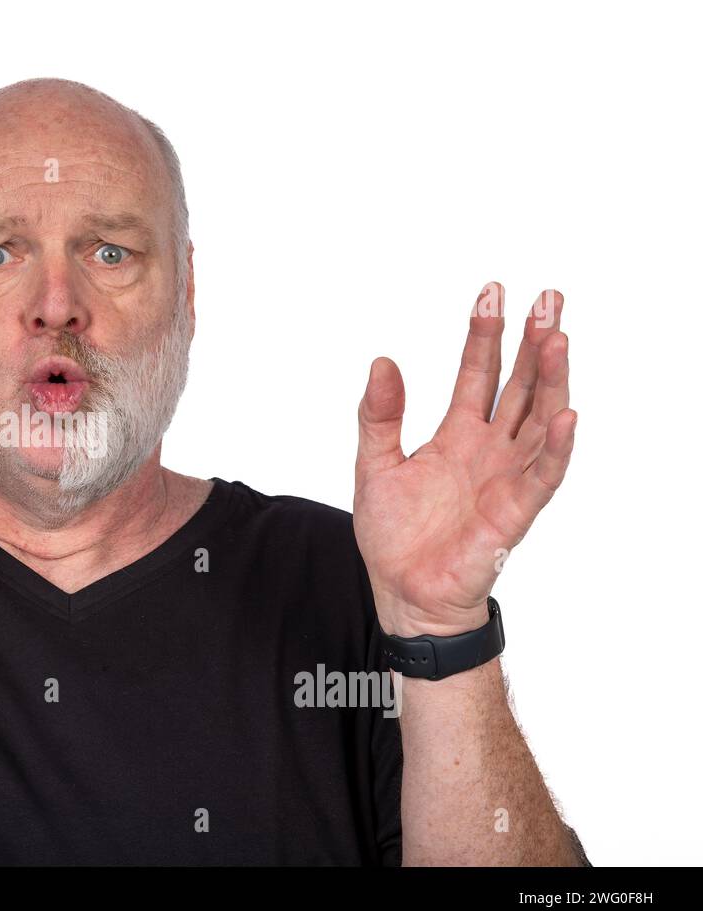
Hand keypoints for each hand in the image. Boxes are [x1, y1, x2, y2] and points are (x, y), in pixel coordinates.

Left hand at [353, 282, 574, 636]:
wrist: (402, 591)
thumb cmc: (394, 534)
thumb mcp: (374, 464)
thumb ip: (379, 415)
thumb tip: (382, 361)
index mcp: (458, 434)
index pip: (477, 374)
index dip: (485, 335)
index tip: (492, 291)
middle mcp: (490, 449)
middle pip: (520, 385)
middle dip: (534, 342)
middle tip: (549, 297)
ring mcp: (506, 477)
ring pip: (538, 420)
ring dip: (551, 381)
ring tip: (558, 338)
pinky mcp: (513, 513)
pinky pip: (541, 476)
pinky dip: (554, 448)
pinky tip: (565, 416)